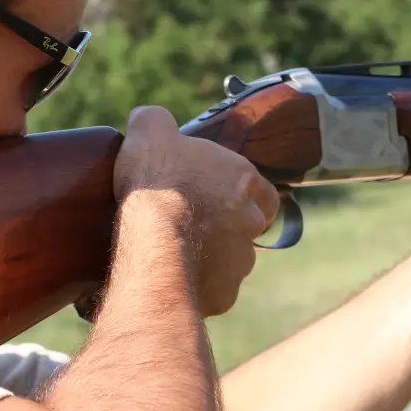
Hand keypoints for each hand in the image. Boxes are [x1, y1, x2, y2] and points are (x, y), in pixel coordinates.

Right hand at [113, 105, 280, 315]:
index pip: (261, 188)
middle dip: (227, 227)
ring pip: (233, 260)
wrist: (154, 241)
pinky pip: (215, 291)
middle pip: (248, 225)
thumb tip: (150, 117)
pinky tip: (173, 279)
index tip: (217, 197)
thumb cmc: (157, 182)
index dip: (242, 193)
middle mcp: (250, 220)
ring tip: (177, 255)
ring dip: (213, 258)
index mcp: (243, 179)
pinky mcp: (225, 293)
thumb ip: (155, 120)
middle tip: (193, 227)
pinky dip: (199, 286)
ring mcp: (241, 260)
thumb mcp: (149, 132)